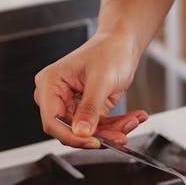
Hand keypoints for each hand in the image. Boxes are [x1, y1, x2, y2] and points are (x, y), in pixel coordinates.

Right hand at [34, 30, 147, 147]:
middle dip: (100, 134)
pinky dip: (118, 125)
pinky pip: (100, 127)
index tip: (95, 141)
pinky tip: (134, 118)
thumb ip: (90, 107)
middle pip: (71, 130)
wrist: (123, 43)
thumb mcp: (101, 79)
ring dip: (113, 131)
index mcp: (51, 84)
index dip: (72, 136)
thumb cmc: (109, 50)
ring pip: (88, 132)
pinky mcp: (88, 110)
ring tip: (134, 120)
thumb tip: (81, 132)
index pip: (52, 121)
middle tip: (121, 134)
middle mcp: (57, 96)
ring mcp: (72, 104)